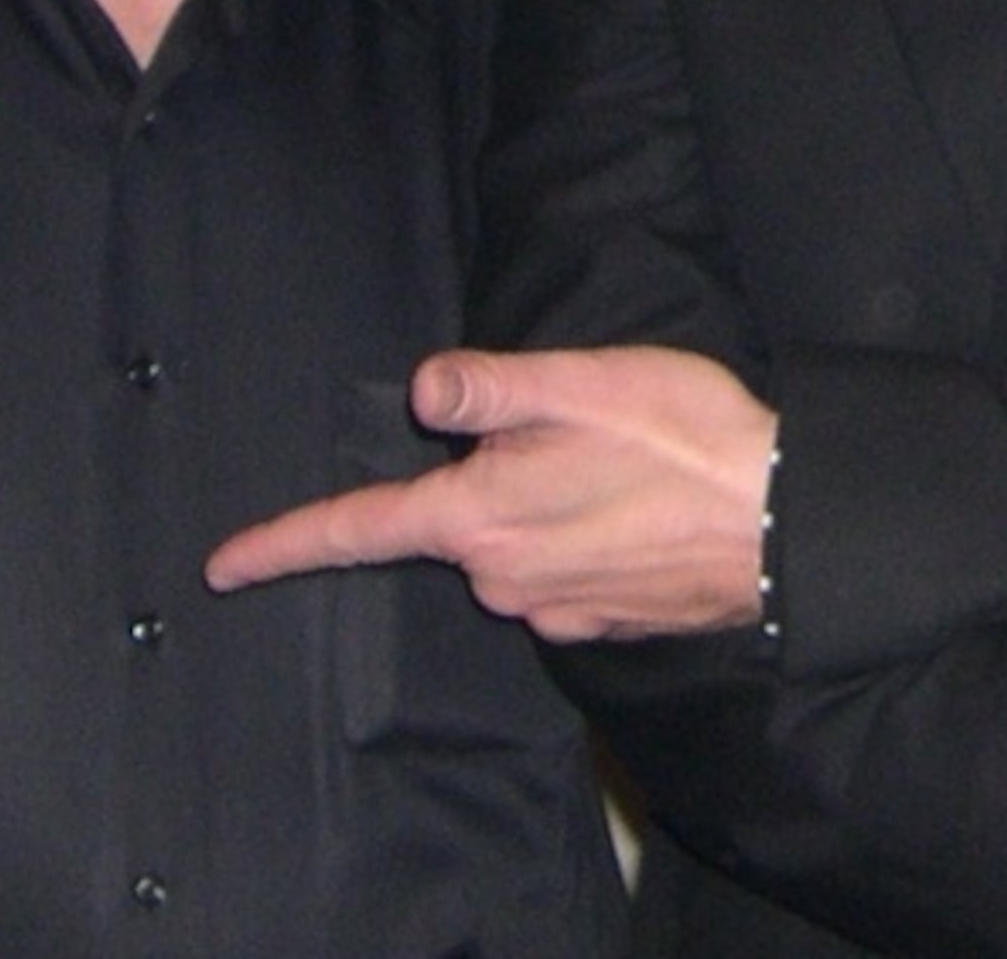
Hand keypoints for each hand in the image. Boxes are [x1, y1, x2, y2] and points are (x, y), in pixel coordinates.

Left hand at [204, 344, 774, 641]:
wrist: (784, 522)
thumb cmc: (685, 442)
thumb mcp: (581, 384)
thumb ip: (491, 389)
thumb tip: (425, 391)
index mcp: (482, 517)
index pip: (361, 531)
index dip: (284, 544)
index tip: (223, 566)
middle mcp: (504, 578)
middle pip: (458, 524)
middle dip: (491, 476)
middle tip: (578, 426)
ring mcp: (554, 609)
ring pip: (515, 545)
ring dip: (547, 504)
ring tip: (625, 460)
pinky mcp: (603, 621)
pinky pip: (564, 573)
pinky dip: (587, 538)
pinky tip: (640, 506)